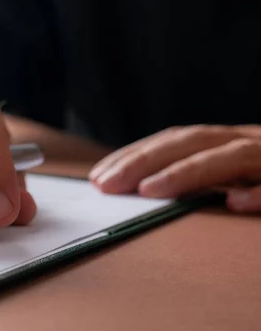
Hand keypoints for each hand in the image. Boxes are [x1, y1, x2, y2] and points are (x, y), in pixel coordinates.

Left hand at [88, 125, 260, 212]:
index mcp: (225, 141)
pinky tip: (236, 203)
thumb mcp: (233, 169)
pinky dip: (260, 193)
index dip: (134, 154)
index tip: (98, 176)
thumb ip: (197, 174)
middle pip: (190, 143)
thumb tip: (144, 188)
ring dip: (187, 172)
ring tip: (149, 190)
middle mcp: (245, 142)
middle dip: (144, 161)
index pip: (172, 141)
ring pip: (231, 157)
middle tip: (106, 184)